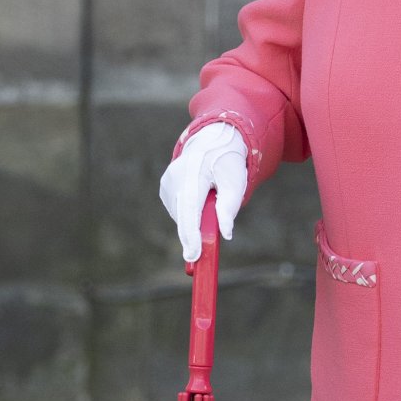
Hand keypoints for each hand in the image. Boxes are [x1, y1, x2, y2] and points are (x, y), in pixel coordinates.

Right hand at [159, 122, 247, 262]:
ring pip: (180, 215)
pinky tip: (199, 199)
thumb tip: (226, 234)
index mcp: (195, 174)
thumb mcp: (236, 183)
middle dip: (190, 238)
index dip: (191, 234)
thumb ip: (229, 208)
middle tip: (196, 259)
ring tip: (209, 201)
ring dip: (193, 220)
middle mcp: (176, 177)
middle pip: (182, 216)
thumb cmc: (228, 164)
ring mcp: (167, 181)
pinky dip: (188, 212)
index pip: (190, 209)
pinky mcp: (164, 186)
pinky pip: (177, 209)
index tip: (193, 255)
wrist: (212, 141)